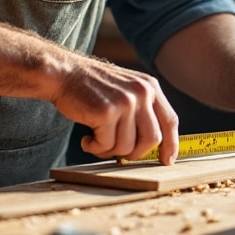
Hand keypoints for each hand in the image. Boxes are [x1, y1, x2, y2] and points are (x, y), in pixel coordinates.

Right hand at [58, 57, 179, 164]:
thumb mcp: (126, 89)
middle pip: (152, 139)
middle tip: (117, 151)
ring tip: (96, 139)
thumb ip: (143, 110)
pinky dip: (95, 148)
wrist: (63, 73)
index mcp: (150, 86)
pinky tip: (86, 138)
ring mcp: (125, 102)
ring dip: (109, 150)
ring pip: (127, 147)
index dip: (171, 144)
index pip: (170, 121)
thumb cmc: (92, 87)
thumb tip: (155, 144)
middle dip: (135, 153)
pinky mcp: (107, 113)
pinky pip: (106, 145)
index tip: (167, 160)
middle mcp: (142, 93)